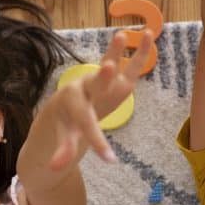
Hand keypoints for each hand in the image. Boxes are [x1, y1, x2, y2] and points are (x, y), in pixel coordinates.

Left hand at [47, 29, 154, 169]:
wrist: (69, 105)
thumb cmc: (67, 122)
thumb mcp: (65, 137)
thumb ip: (62, 151)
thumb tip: (55, 170)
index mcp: (72, 103)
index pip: (86, 123)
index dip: (98, 142)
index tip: (110, 160)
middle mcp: (86, 87)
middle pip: (95, 83)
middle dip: (103, 78)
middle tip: (109, 68)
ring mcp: (102, 80)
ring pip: (110, 65)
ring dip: (116, 50)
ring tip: (121, 35)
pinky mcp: (118, 79)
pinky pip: (130, 65)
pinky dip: (140, 52)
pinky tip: (149, 34)